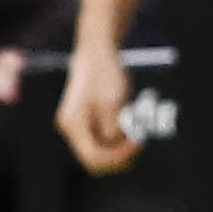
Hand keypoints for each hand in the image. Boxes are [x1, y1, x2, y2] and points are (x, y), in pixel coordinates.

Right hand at [55, 45, 138, 176]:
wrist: (97, 53)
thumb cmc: (104, 74)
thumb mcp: (111, 102)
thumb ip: (112, 128)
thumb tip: (115, 144)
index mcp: (74, 126)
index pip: (94, 158)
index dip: (118, 157)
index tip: (138, 143)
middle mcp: (72, 129)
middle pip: (96, 158)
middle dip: (119, 155)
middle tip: (139, 143)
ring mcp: (79, 125)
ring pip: (101, 149)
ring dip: (120, 145)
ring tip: (136, 130)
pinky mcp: (87, 120)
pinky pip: (103, 138)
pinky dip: (118, 136)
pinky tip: (130, 123)